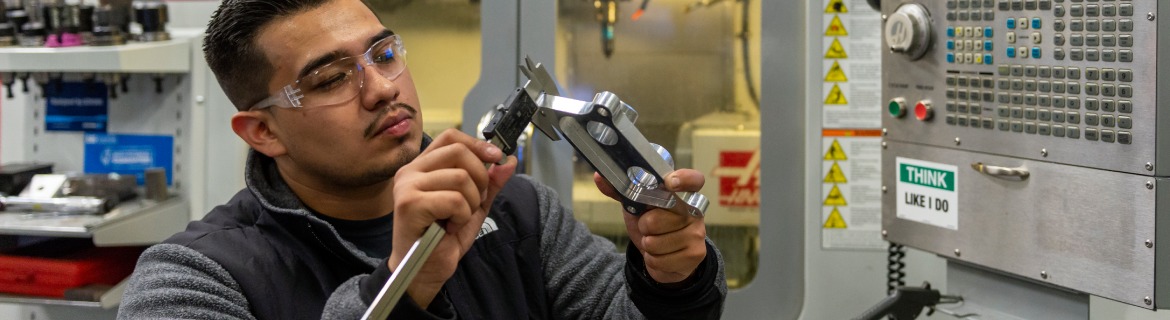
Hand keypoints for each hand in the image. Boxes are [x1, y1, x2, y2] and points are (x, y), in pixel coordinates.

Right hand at [390, 129, 516, 306]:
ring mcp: (407, 186)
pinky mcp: (409, 204)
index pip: (451, 137)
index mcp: (422, 167)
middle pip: (459, 152)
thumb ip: (490, 183)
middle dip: (479, 179)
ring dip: (471, 203)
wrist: (425, 271)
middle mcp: (410, 172)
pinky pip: (454, 199)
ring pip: (461, 178)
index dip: (477, 144)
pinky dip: (461, 216)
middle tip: (473, 203)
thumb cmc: (443, 239)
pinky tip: (449, 227)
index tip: (496, 158)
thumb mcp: (474, 206)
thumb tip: (509, 161)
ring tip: (457, 219)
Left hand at [593, 169, 707, 284]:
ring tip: (656, 242)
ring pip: (656, 242)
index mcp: (682, 194)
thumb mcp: (637, 206)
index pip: (693, 180)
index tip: (669, 183)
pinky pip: (660, 260)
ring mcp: (697, 234)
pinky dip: (653, 260)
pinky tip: (661, 256)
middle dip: (645, 226)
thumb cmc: (652, 226)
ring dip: (648, 245)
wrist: (666, 258)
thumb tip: (599, 176)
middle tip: (649, 226)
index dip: (683, 178)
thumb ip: (621, 190)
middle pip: (657, 219)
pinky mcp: (695, 255)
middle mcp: (694, 212)